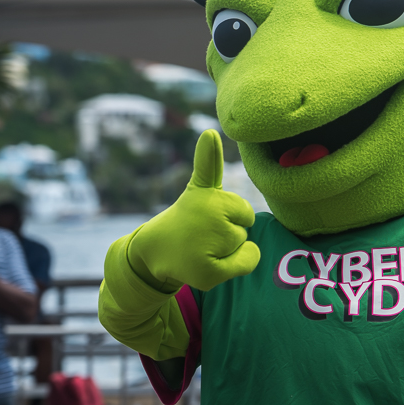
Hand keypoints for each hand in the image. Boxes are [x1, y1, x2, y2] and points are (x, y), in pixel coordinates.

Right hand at [128, 130, 259, 291]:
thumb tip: (210, 131)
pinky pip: (247, 262)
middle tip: (203, 234)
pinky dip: (239, 263)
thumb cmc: (186, 218)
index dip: (231, 216)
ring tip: (201, 248)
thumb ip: (209, 161)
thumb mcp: (200, 188)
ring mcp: (209, 247)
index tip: (207, 218)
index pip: (245, 212)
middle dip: (230, 232)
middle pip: (245, 228)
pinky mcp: (209, 272)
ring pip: (244, 245)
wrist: (155, 252)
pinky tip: (212, 263)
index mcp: (208, 199)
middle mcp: (209, 220)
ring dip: (228, 249)